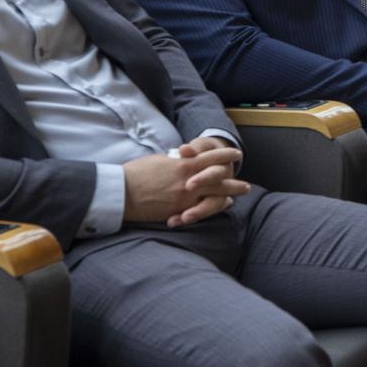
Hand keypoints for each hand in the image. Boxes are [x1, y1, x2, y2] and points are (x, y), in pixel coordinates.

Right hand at [123, 145, 248, 228]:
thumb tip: (183, 161)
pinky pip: (199, 211)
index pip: (211, 157)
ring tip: (237, 198)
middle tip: (246, 185)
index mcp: (183, 165)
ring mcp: (184, 198)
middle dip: (234, 183)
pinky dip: (211, 209)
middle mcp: (188, 182)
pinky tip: (218, 208)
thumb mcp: (159, 161)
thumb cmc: (135, 173)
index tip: (236, 154)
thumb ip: (176, 162)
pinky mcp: (177, 212)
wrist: (119, 192)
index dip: (225, 155)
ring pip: (213, 197)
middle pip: (219, 180)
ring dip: (228, 197)